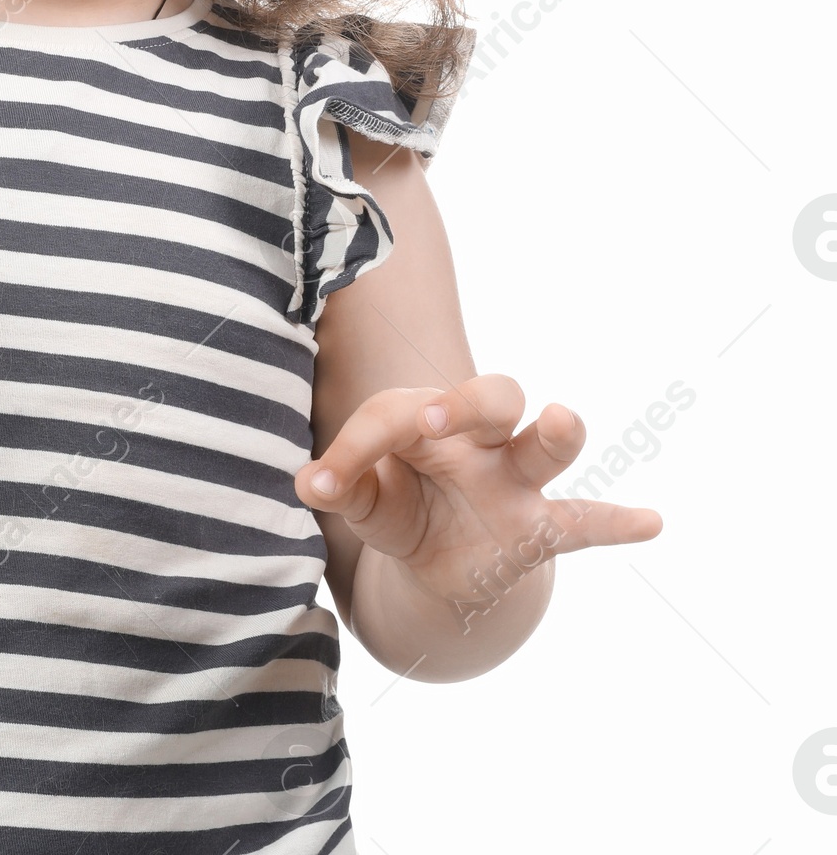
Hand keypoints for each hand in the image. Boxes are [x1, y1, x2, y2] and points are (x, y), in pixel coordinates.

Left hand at [294, 375, 661, 610]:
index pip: (396, 414)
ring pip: (544, 443)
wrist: (436, 563)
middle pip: (493, 396)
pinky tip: (652, 522)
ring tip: (559, 420)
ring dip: (555, 432)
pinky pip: (585, 521)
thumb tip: (307, 484)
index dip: (354, 446)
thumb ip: (343, 487)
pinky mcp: (540, 528)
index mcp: (428, 421)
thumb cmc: (398, 507)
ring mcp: (516, 482)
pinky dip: (617, 522)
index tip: (321, 483)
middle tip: (427, 420)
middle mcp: (480, 441)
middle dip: (465, 402)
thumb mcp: (365, 502)